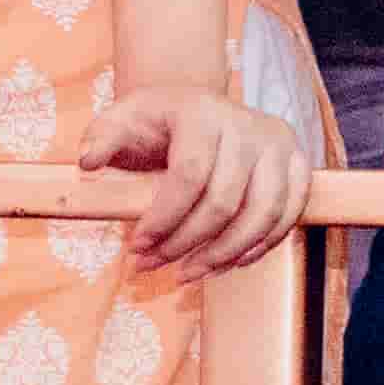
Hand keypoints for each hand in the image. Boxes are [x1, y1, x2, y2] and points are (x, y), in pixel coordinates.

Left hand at [87, 85, 309, 275]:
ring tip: (187, 274)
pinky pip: (286, 216)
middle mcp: (247, 125)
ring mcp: (277, 145)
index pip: (189, 175)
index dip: (163, 219)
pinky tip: (226, 263)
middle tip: (151, 265)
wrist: (201, 109)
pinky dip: (258, 247)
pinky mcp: (296, 164)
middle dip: (185, 244)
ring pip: (261, 215)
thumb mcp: (124, 119)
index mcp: (202, 112)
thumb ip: (102, 137)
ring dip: (222, 256)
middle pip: (224, 202)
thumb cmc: (157, 122)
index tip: (136, 245)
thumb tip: (87, 163)